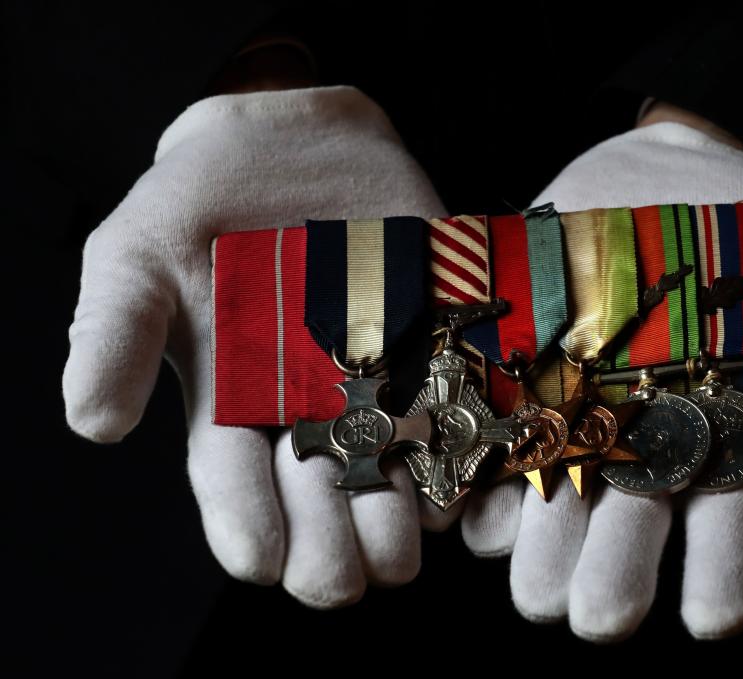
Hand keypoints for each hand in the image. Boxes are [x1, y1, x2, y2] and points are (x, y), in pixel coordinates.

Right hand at [62, 85, 454, 606]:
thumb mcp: (136, 257)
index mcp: (232, 409)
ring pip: (394, 468)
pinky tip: (468, 479)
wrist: (288, 147)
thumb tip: (91, 422)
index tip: (260, 562)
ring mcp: (377, 383)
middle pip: (322, 495)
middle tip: (339, 582)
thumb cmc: (197, 205)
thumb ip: (113, 333)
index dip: (246, 524)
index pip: (234, 484)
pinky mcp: (433, 347)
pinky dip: (464, 444)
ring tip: (405, 547)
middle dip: (329, 543)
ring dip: (401, 514)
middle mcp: (309, 411)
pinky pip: (456, 404)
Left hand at [460, 111, 742, 640]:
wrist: (663, 172)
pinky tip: (465, 511)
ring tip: (532, 577)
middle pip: (627, 531)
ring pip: (550, 501)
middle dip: (613, 577)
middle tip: (598, 616)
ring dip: (537, 545)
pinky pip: (486, 442)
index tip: (712, 620)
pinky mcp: (514, 380)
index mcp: (719, 442)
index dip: (724, 578)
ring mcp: (572, 414)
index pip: (728, 530)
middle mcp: (641, 445)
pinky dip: (474, 479)